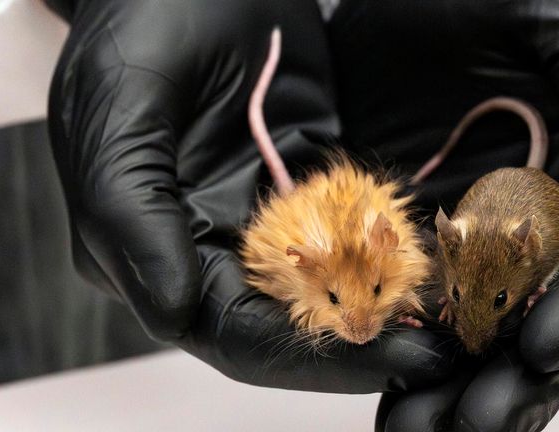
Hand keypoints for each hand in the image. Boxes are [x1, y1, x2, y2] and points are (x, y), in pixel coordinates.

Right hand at [45, 0, 451, 391]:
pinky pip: (348, 234)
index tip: (378, 358)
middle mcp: (210, 247)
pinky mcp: (304, 188)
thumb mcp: (124, 111)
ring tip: (434, 320)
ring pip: (323, 288)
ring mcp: (262, 218)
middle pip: (284, 322)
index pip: (228, 331)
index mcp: (154, 247)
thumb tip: (171, 311)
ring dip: (378, 305)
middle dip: (354, 340)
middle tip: (426, 351)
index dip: (303, 356)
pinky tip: (423, 263)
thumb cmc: (143, 26)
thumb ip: (134, 216)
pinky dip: (384, 255)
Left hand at [328, 0, 558, 427]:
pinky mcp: (447, 244)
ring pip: (507, 334)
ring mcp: (508, 236)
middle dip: (526, 381)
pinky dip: (429, 363)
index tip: (542, 351)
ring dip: (474, 392)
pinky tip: (405, 400)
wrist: (399, 0)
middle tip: (477, 428)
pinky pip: (448, 316)